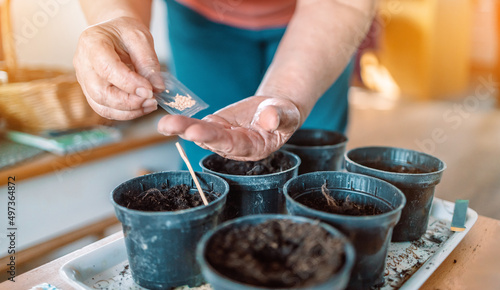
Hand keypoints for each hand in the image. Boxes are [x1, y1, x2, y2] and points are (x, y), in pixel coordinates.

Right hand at [74, 17, 162, 119]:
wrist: (114, 33)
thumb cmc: (125, 32)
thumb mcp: (140, 38)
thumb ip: (148, 62)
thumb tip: (157, 88)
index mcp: (91, 43)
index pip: (107, 69)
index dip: (129, 83)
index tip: (150, 90)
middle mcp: (82, 63)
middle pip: (100, 92)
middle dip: (128, 102)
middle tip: (151, 100)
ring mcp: (84, 80)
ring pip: (101, 105)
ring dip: (128, 111)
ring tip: (150, 105)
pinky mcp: (90, 92)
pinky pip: (104, 109)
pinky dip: (124, 113)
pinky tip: (141, 107)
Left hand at [157, 96, 300, 160]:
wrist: (274, 110)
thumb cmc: (283, 114)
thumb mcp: (287, 114)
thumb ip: (280, 117)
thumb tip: (270, 118)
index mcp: (254, 147)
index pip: (233, 144)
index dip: (215, 139)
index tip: (197, 132)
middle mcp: (235, 147)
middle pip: (211, 140)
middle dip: (191, 132)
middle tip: (171, 126)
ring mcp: (223, 137)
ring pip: (201, 133)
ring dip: (182, 128)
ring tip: (164, 124)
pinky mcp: (215, 126)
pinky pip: (198, 124)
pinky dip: (184, 122)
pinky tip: (168, 122)